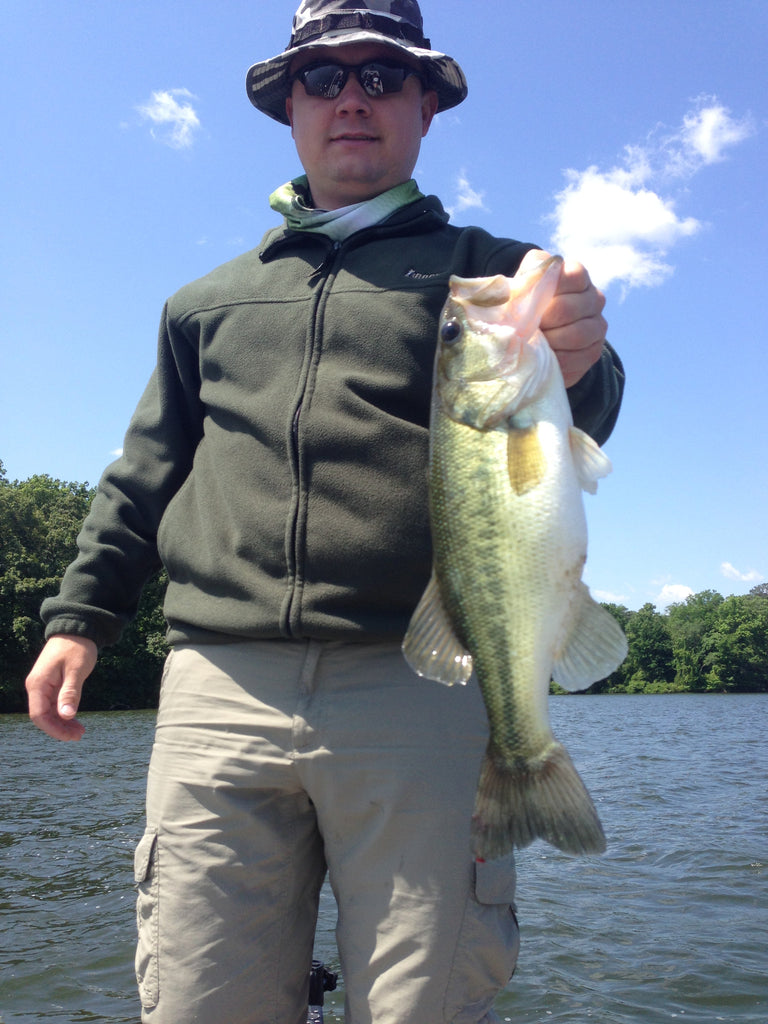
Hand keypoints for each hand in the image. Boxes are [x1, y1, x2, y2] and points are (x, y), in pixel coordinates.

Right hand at [26, 635, 97, 740]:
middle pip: (42, 716)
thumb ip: (70, 693)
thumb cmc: (77, 647)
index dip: (54, 729)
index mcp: (38, 684)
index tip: (71, 736)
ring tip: (80, 730)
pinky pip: (53, 704)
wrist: (76, 628)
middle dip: (59, 728)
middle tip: (80, 735)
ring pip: (48, 712)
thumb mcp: (76, 670)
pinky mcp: (51, 684)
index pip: (39, 715)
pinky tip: (74, 719)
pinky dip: (63, 713)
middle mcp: (36, 686)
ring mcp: (43, 685)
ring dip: (62, 723)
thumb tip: (66, 716)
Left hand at [523, 249, 607, 387]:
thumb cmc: (526, 306)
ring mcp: (597, 326)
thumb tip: (513, 289)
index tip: (527, 302)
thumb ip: (524, 282)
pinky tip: (542, 358)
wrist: (535, 337)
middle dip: (541, 321)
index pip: (572, 276)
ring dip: (549, 341)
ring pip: (577, 335)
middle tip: (522, 328)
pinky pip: (577, 358)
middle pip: (568, 309)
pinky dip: (555, 360)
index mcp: (577, 276)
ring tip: (531, 343)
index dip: (546, 290)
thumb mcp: (522, 288)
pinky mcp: (593, 351)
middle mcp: (594, 298)